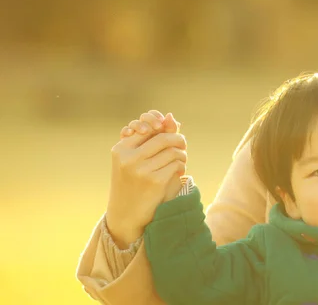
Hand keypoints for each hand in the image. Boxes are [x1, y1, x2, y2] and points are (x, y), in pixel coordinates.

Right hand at [106, 112, 186, 247]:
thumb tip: (171, 117)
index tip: (167, 130)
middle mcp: (129, 158)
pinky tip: (179, 171)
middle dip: (177, 139)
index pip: (146, 127)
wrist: (126, 214)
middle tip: (182, 144)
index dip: (161, 125)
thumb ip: (152, 137)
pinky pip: (176, 164)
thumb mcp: (135, 158)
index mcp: (121, 149)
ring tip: (180, 160)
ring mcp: (141, 170)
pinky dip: (181, 166)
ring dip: (182, 154)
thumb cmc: (132, 182)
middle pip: (163, 137)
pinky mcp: (155, 181)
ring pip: (173, 150)